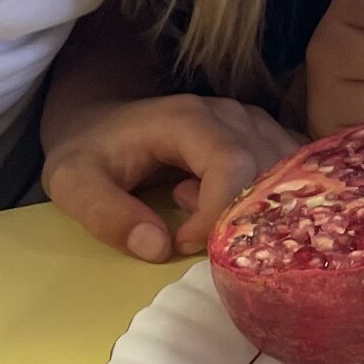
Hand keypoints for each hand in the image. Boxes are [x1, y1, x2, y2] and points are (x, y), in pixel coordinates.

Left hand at [43, 94, 299, 260]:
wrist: (99, 120)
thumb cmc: (89, 153)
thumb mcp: (72, 184)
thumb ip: (106, 215)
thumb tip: (158, 248)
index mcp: (189, 119)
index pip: (232, 165)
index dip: (218, 214)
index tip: (181, 245)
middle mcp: (232, 114)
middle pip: (268, 171)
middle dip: (240, 219)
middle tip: (199, 240)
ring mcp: (254, 123)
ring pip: (287, 173)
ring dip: (258, 211)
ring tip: (210, 220)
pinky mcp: (265, 137)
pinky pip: (291, 172)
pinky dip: (275, 202)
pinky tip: (237, 215)